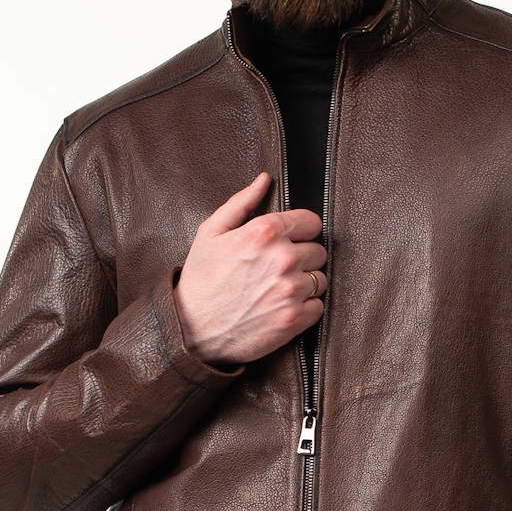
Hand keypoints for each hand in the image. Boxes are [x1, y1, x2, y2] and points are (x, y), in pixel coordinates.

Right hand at [173, 170, 327, 365]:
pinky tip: (281, 307)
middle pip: (318, 251)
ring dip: (305, 284)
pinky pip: (318, 306)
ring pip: (320, 279)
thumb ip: (242, 202)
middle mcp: (283, 259)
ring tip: (277, 290)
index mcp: (264, 232)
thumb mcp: (211, 232)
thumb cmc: (200, 280)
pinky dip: (305, 308)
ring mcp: (291, 290)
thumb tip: (264, 179)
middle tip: (277, 270)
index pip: (312, 222)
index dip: (301, 231)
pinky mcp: (295, 319)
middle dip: (302, 258)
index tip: (289, 241)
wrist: (191, 330)